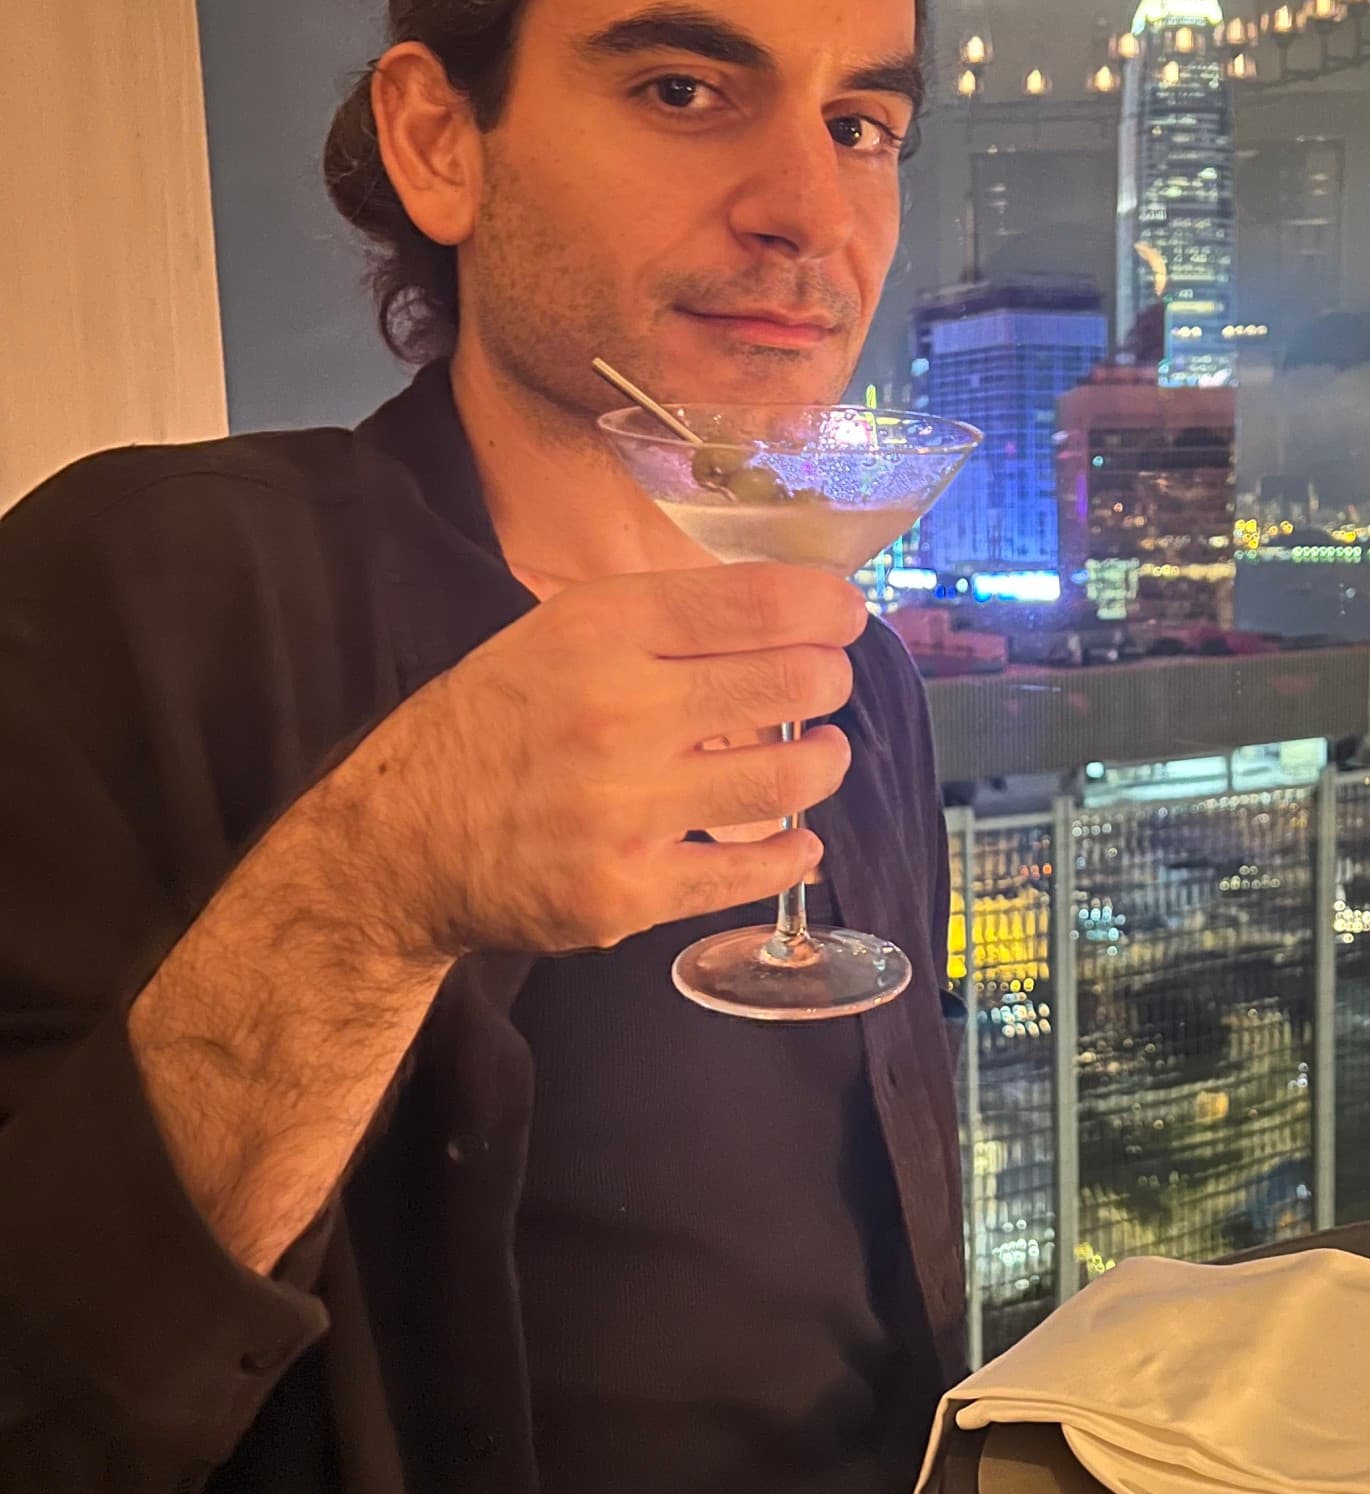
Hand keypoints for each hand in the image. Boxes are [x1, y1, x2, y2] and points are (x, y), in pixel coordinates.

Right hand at [324, 563, 865, 958]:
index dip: (826, 606)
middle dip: (829, 680)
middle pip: (792, 682)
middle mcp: (617, 712)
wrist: (397, 847)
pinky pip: (748, 873)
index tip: (847, 615)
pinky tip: (798, 842)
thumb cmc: (489, 728)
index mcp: (598, 632)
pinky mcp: (628, 891)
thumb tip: (784, 615)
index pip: (754, 602)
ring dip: (824, 762)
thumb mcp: (552, 639)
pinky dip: (791, 855)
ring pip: (787, 778)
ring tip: (819, 755)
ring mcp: (625, 809)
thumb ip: (657, 625)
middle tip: (825, 686)